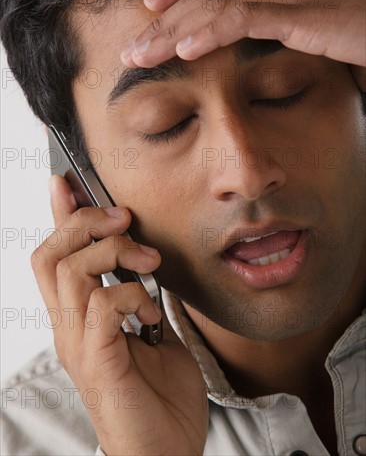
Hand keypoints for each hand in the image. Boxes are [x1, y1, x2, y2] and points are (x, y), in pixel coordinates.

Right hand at [31, 175, 207, 454]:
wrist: (167, 452)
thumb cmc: (160, 395)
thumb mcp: (152, 328)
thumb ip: (141, 294)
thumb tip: (145, 258)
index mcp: (80, 316)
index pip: (56, 255)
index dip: (59, 215)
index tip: (67, 182)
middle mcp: (69, 326)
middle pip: (50, 253)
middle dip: (85, 222)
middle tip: (125, 220)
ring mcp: (78, 344)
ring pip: (69, 270)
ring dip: (112, 252)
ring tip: (148, 262)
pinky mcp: (97, 360)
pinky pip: (101, 305)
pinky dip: (130, 293)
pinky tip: (149, 309)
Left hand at [121, 0, 365, 89]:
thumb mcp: (324, 23)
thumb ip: (292, 26)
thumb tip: (270, 44)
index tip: (152, 8)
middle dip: (165, 18)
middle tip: (133, 45)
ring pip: (217, 2)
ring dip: (174, 30)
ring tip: (142, 55)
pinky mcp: (305, 14)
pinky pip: (246, 18)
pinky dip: (210, 32)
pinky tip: (184, 50)